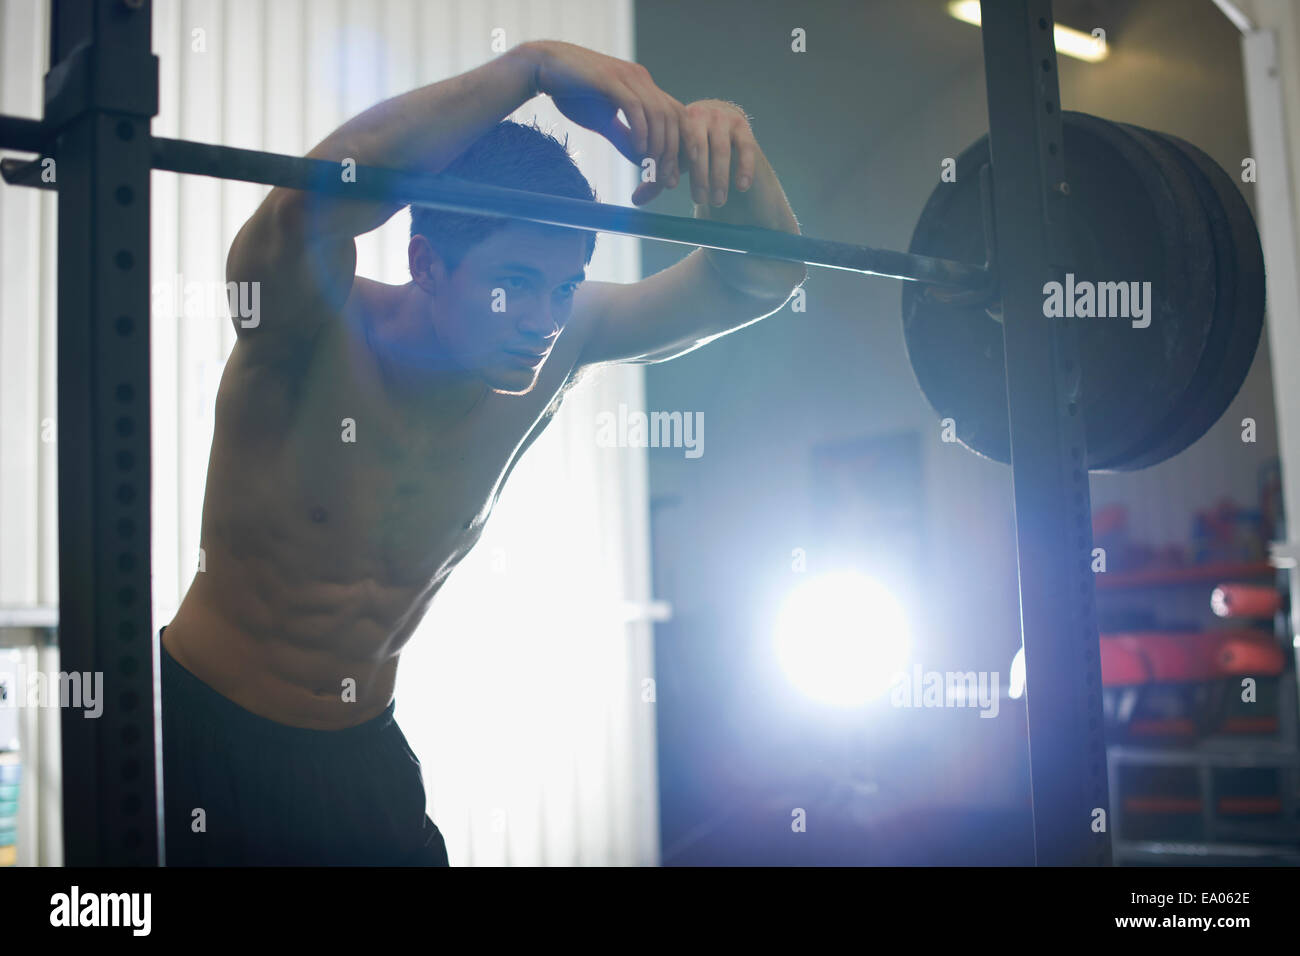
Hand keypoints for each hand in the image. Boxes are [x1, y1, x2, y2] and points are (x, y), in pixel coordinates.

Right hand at [522, 41, 681, 192]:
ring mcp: (626, 76)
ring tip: (653, 169)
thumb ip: (624, 138)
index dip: (681, 145)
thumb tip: (642, 160)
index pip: (676, 115)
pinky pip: (634, 106)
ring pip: (657, 113)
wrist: (544, 67)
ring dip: (658, 145)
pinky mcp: (610, 78)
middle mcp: (641, 79)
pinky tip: (640, 152)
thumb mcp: (604, 122)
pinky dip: (641, 131)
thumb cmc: (573, 94)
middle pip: (672, 117)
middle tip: (666, 179)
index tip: (673, 174)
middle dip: (673, 152)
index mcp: (644, 87)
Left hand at [632, 99, 756, 207]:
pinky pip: (745, 148)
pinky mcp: (743, 126)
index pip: (675, 143)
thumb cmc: (695, 149)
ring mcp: (724, 118)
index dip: (673, 165)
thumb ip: (659, 177)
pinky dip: (744, 168)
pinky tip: (741, 187)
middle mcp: (701, 113)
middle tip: (700, 200)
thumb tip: (635, 200)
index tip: (672, 187)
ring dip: (719, 177)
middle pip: (698, 147)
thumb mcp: (677, 160)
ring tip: (718, 201)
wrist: (728, 131)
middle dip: (699, 176)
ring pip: (721, 149)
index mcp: (679, 120)